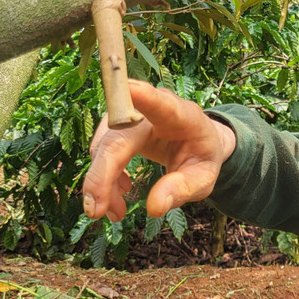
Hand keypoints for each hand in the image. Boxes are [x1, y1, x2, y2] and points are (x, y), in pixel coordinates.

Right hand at [83, 79, 235, 220]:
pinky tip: (120, 193)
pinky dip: (103, 178)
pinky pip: (101, 152)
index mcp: (183, 116)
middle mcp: (153, 110)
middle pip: (118, 136)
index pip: (162, 103)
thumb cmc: (202, 157)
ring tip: (117, 212)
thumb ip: (183, 189)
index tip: (129, 87)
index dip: (145, 96)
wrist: (198, 142)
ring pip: (104, 146)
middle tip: (95, 211)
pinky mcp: (118, 126)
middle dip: (102, 174)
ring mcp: (132, 115)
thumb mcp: (204, 178)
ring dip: (102, 182)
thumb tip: (154, 207)